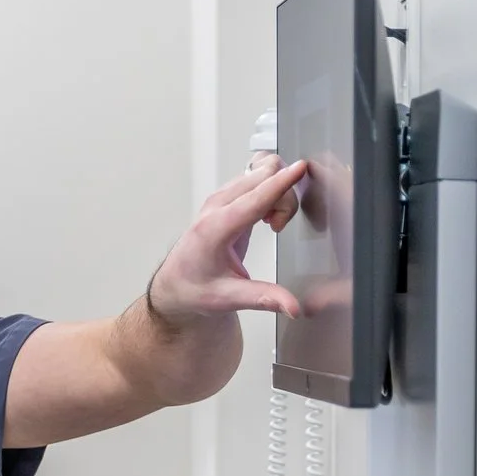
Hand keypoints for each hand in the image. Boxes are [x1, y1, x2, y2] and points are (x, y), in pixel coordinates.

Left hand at [144, 153, 307, 326]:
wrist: (175, 284)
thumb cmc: (194, 289)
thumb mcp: (228, 298)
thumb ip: (263, 299)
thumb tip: (293, 307)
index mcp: (215, 228)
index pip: (254, 198)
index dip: (281, 183)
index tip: (301, 168)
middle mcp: (216, 206)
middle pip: (264, 176)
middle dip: (284, 196)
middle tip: (279, 226)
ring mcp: (221, 198)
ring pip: (262, 172)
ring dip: (278, 192)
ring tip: (272, 223)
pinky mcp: (227, 197)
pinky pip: (257, 177)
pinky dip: (271, 190)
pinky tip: (266, 216)